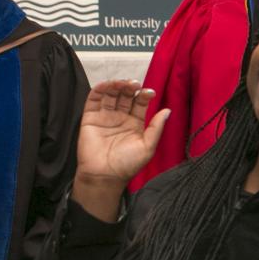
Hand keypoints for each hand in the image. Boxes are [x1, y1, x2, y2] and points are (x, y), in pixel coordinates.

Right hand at [73, 80, 169, 220]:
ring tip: (122, 83)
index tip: (149, 93)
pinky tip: (107, 85)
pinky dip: (99, 89)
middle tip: (134, 85)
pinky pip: (94, 99)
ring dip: (116, 85)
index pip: (140, 102)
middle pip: (125, 95)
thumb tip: (168, 110)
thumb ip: (156, 127)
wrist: (104, 176)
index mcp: (135, 122)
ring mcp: (105, 116)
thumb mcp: (148, 146)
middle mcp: (120, 117)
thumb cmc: (127, 165)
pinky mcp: (90, 117)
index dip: (144, 95)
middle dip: (130, 87)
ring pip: (110, 94)